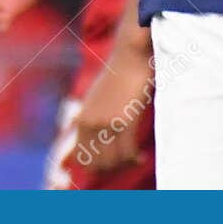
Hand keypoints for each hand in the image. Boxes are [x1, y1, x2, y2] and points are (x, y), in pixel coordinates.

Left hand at [70, 39, 153, 172]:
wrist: (131, 54)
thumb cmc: (119, 75)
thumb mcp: (97, 96)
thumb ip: (91, 115)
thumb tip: (81, 128)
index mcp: (82, 119)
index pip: (82, 159)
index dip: (98, 167)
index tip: (114, 164)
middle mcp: (91, 123)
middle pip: (98, 164)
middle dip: (113, 168)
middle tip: (128, 163)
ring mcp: (106, 122)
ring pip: (113, 161)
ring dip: (125, 165)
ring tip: (135, 160)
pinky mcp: (124, 120)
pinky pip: (128, 152)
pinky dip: (135, 159)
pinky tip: (141, 157)